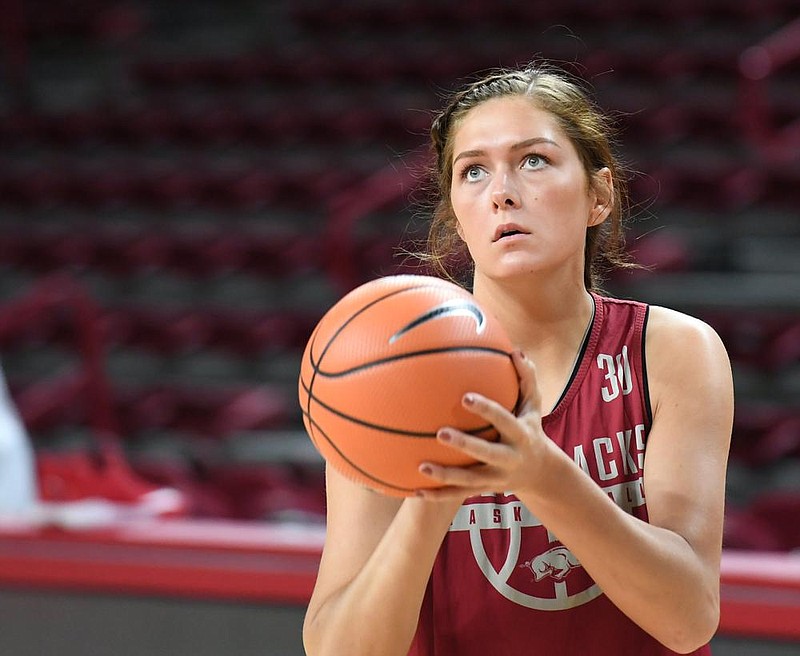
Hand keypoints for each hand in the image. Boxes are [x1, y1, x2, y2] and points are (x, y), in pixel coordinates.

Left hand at [416, 350, 548, 499]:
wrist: (540, 473)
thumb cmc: (530, 427)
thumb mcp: (534, 405)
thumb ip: (526, 378)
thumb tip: (516, 351)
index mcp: (520, 435)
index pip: (504, 420)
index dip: (486, 410)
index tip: (465, 397)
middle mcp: (509, 459)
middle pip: (487, 453)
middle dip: (465, 445)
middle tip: (440, 433)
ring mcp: (495, 478)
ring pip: (469, 480)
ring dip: (445, 476)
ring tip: (421, 467)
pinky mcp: (483, 490)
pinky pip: (458, 495)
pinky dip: (437, 495)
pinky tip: (415, 491)